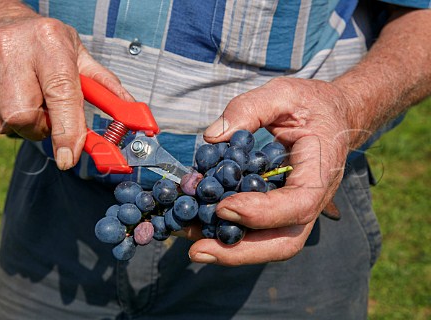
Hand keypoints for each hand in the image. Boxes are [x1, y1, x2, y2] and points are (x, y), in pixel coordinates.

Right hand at [0, 8, 132, 169]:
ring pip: (3, 125)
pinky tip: (4, 99)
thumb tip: (136, 119)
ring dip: (21, 125)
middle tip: (46, 113)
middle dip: (41, 127)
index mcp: (50, 44)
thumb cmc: (46, 45)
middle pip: (24, 117)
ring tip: (26, 100)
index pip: (61, 95)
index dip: (67, 131)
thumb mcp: (80, 58)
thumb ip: (107, 90)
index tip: (68, 158)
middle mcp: (11, 49)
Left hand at [187, 77, 352, 265]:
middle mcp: (311, 199)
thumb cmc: (312, 104)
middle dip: (241, 252)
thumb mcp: (283, 93)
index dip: (262, 212)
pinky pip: (256, 229)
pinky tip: (195, 223)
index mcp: (320, 170)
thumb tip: (212, 137)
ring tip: (187, 237)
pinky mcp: (278, 207)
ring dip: (228, 248)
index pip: (299, 204)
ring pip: (268, 243)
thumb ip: (249, 108)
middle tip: (198, 249)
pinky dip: (226, 231)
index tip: (223, 207)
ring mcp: (294, 208)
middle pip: (284, 242)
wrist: (333, 116)